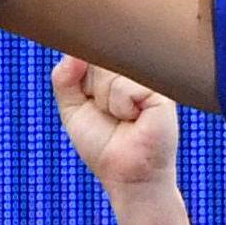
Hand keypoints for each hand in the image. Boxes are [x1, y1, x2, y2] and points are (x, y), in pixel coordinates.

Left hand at [52, 56, 179, 197]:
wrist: (128, 174)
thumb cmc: (103, 145)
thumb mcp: (72, 110)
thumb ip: (64, 78)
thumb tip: (72, 52)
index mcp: (115, 66)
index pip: (89, 49)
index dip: (81, 71)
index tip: (90, 99)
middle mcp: (133, 66)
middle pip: (98, 56)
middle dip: (92, 90)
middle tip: (107, 112)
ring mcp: (149, 73)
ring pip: (109, 71)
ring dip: (106, 101)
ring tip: (122, 117)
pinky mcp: (161, 86)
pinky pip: (125, 85)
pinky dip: (121, 106)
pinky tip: (134, 118)